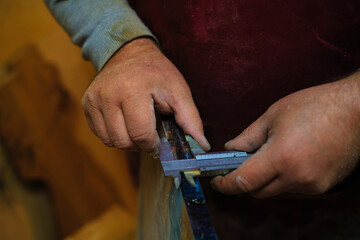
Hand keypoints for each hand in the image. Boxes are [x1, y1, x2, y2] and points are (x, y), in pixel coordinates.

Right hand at [81, 38, 209, 153]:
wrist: (130, 53)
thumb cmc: (158, 73)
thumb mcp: (179, 92)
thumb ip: (191, 120)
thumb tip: (202, 146)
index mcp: (133, 91)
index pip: (141, 134)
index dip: (153, 145)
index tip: (159, 143)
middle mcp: (108, 95)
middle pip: (123, 141)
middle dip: (140, 144)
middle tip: (149, 132)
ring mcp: (93, 99)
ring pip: (110, 141)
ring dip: (127, 140)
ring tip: (137, 125)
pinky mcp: (86, 103)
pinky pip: (100, 133)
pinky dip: (114, 134)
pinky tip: (124, 121)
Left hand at [212, 72, 359, 197]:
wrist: (355, 109)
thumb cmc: (314, 106)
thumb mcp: (272, 116)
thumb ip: (247, 137)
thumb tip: (230, 149)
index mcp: (281, 158)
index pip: (243, 182)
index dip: (225, 184)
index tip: (217, 181)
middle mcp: (297, 177)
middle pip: (257, 192)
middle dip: (241, 183)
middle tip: (234, 168)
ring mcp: (312, 185)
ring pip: (274, 192)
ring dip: (262, 182)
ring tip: (261, 159)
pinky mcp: (322, 186)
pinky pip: (291, 190)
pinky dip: (280, 181)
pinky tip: (281, 163)